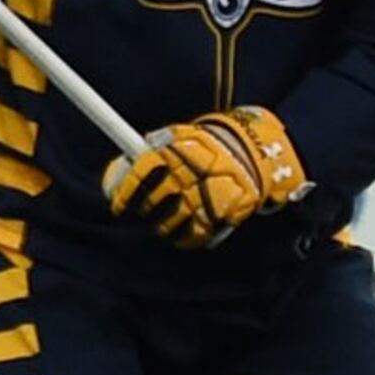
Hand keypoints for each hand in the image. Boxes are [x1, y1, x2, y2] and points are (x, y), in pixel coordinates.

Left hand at [102, 106, 306, 249]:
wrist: (256, 149)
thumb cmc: (210, 145)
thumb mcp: (183, 136)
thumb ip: (156, 147)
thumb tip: (123, 163)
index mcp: (175, 150)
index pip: (141, 172)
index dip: (125, 193)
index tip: (118, 207)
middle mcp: (189, 171)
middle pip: (156, 197)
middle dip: (147, 209)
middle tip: (145, 214)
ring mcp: (207, 191)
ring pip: (174, 217)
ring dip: (163, 226)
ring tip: (161, 228)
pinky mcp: (224, 208)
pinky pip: (198, 231)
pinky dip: (186, 239)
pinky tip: (180, 239)